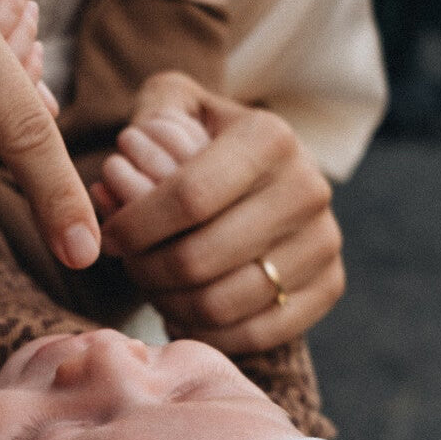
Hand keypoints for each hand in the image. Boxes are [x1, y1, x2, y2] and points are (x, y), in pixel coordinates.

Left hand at [95, 71, 342, 353]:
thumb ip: (151, 111)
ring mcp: (324, 241)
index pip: (187, 198)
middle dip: (147, 271)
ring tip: (152, 288)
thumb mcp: (179, 106)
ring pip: (221, 303)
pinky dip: (208, 332)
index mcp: (270, 137)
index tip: (110, 238)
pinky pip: (255, 333)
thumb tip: (131, 148)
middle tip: (129, 267)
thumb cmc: (207, 145)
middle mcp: (308, 187)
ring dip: (170, 305)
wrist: (271, 179)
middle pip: (199, 258)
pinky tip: (183, 314)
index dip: (135, 227)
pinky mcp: (330, 285)